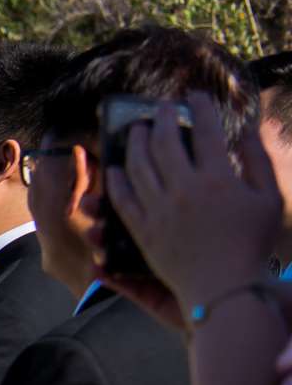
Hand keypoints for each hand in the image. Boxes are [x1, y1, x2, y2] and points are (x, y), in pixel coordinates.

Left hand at [104, 92, 284, 324]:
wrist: (226, 288)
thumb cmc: (253, 243)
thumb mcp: (268, 198)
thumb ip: (259, 161)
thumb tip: (250, 128)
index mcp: (219, 179)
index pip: (206, 131)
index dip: (200, 108)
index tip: (195, 96)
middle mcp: (184, 191)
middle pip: (164, 143)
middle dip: (161, 119)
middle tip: (160, 108)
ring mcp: (159, 211)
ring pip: (137, 167)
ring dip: (135, 144)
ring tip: (135, 131)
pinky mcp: (143, 232)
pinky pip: (123, 201)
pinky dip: (116, 182)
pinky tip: (115, 171)